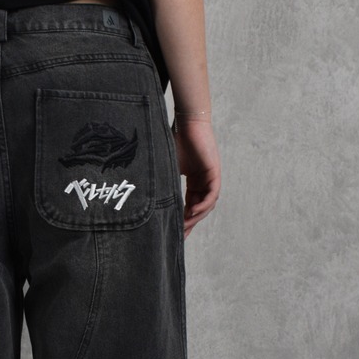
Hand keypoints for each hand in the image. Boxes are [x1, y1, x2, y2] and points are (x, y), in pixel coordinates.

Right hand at [173, 118, 219, 238]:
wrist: (187, 122)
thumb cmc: (175, 139)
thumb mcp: (167, 166)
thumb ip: (163, 181)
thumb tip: (143, 197)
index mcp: (193, 180)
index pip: (189, 204)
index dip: (183, 219)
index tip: (174, 232)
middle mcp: (203, 181)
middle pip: (199, 208)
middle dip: (190, 223)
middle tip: (179, 236)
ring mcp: (210, 177)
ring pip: (207, 204)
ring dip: (197, 216)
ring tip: (185, 225)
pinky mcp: (214, 172)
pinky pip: (212, 194)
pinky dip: (204, 204)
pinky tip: (193, 211)